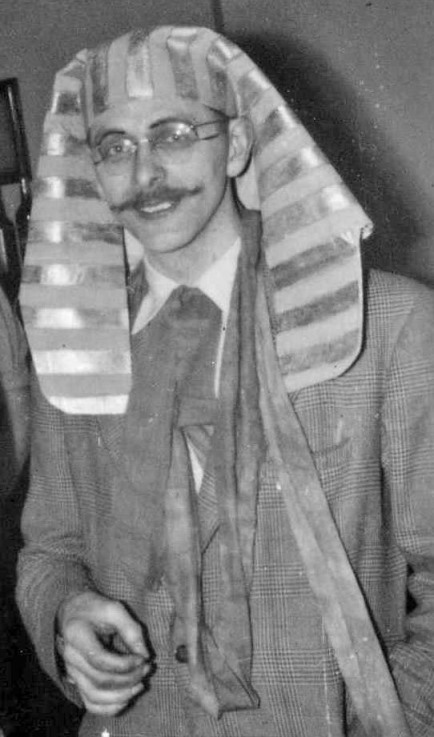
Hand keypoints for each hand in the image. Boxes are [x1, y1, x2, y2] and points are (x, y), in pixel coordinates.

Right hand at [56, 590, 150, 715]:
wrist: (73, 612)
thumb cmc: (95, 608)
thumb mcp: (115, 609)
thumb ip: (132, 630)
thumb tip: (145, 656)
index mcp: (77, 635)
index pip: (99, 659)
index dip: (125, 664)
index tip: (143, 658)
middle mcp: (71, 658)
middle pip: (99, 680)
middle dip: (128, 679)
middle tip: (147, 668)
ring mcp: (72, 672)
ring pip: (94, 697)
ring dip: (121, 696)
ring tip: (140, 684)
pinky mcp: (78, 681)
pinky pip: (90, 704)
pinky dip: (109, 708)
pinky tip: (127, 699)